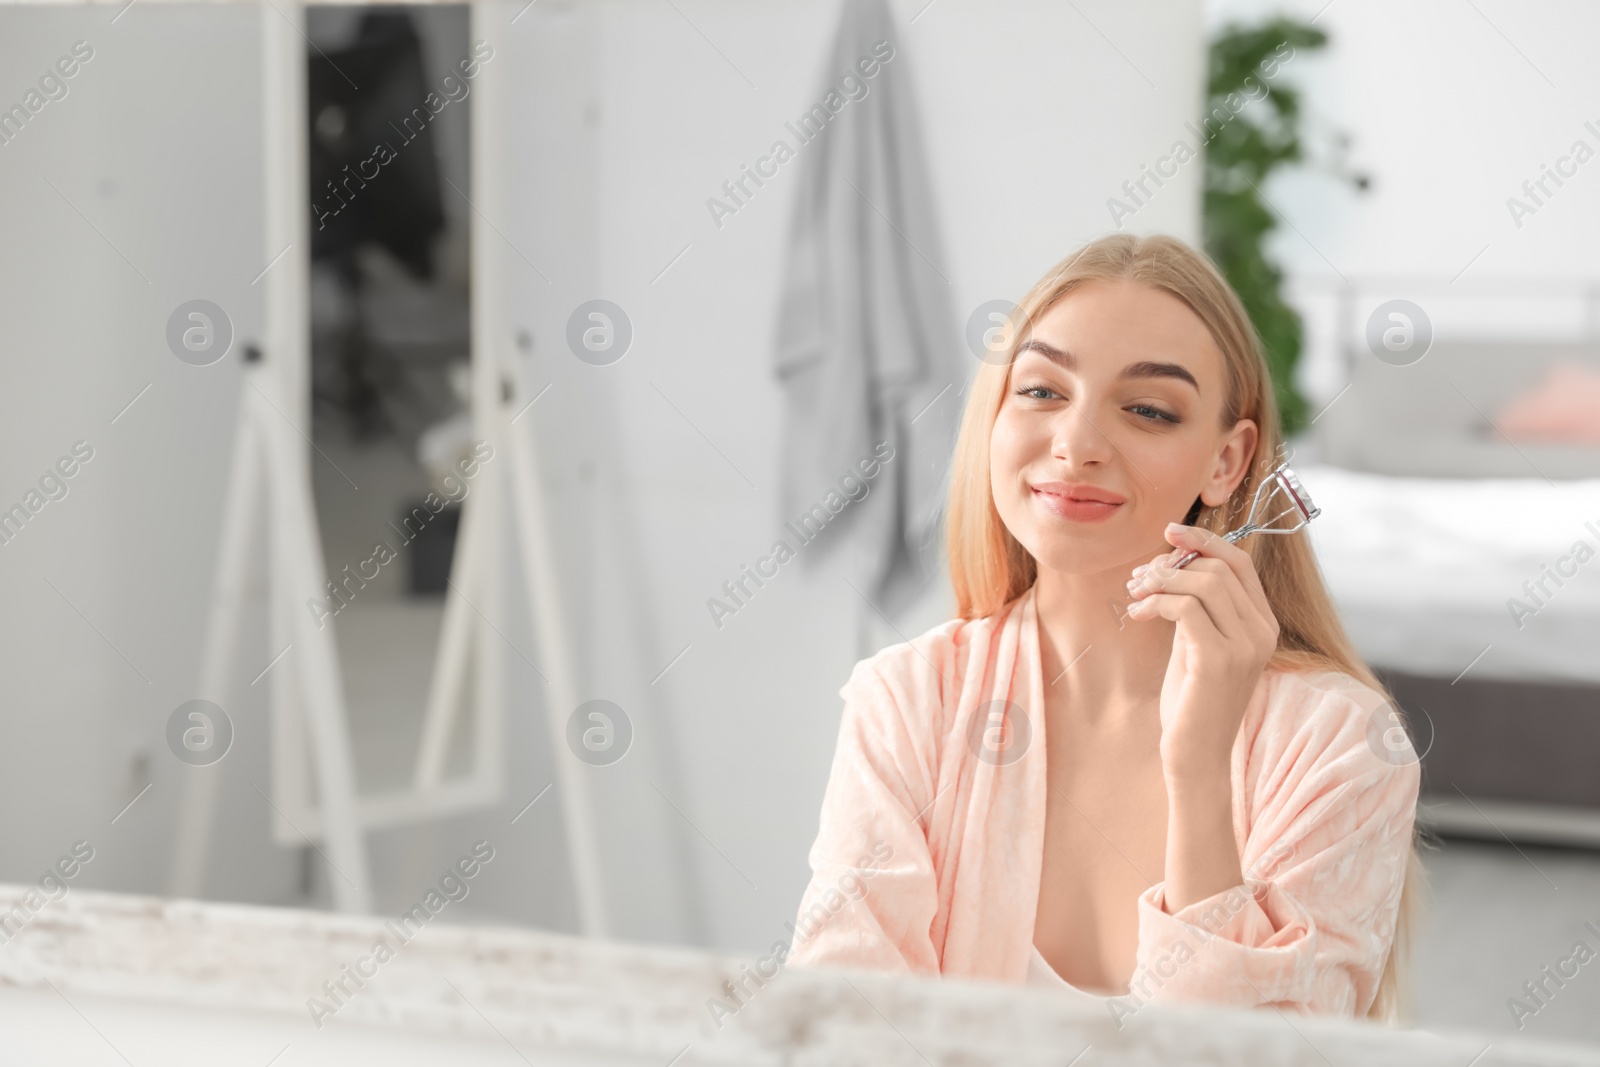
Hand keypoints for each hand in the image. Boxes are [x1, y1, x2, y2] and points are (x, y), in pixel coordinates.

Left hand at [1124, 522, 1279, 780]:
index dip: (1205, 541)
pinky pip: (1185, 608)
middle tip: (1138, 577)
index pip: (1240, 563)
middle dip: (1173, 563)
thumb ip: (1195, 607)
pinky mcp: (1219, 660)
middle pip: (1220, 567)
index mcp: (1262, 624)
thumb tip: (1172, 562)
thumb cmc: (1192, 700)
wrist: (1196, 755)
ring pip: (1203, 583)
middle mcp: (1262, 632)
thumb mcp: (1196, 643)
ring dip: (1160, 580)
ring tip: (1134, 593)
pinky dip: (1155, 602)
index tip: (1170, 532)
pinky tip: (1136, 614)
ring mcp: (1245, 646)